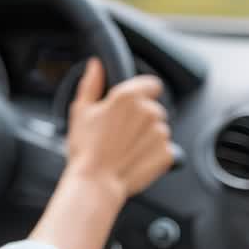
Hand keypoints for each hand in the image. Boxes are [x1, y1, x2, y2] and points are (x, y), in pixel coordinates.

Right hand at [63, 58, 172, 201]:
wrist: (95, 183)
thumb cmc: (85, 148)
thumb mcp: (81, 111)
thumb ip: (92, 84)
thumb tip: (96, 65)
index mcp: (129, 97)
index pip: (152, 84)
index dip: (143, 93)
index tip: (131, 105)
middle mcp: (149, 112)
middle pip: (154, 108)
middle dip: (141, 118)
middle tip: (120, 132)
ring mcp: (161, 134)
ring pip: (159, 129)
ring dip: (147, 136)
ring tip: (126, 148)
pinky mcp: (167, 154)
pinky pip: (165, 149)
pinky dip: (154, 153)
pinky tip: (135, 158)